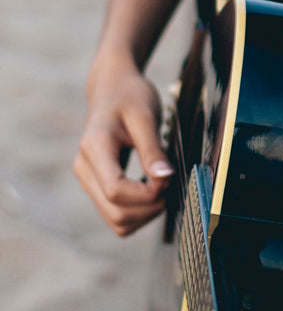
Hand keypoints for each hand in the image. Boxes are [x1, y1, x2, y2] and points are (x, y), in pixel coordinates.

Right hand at [73, 58, 173, 235]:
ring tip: (163, 188)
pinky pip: (116, 216)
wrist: (112, 88)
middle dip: (150, 208)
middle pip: (116, 213)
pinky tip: (153, 191)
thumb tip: (164, 178)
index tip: (167, 176)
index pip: (115, 190)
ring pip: (116, 221)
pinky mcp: (96, 186)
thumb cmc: (130, 96)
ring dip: (145, 214)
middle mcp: (84, 169)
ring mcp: (88, 180)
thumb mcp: (145, 116)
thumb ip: (153, 148)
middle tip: (170, 184)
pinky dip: (138, 213)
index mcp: (94, 148)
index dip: (146, 193)